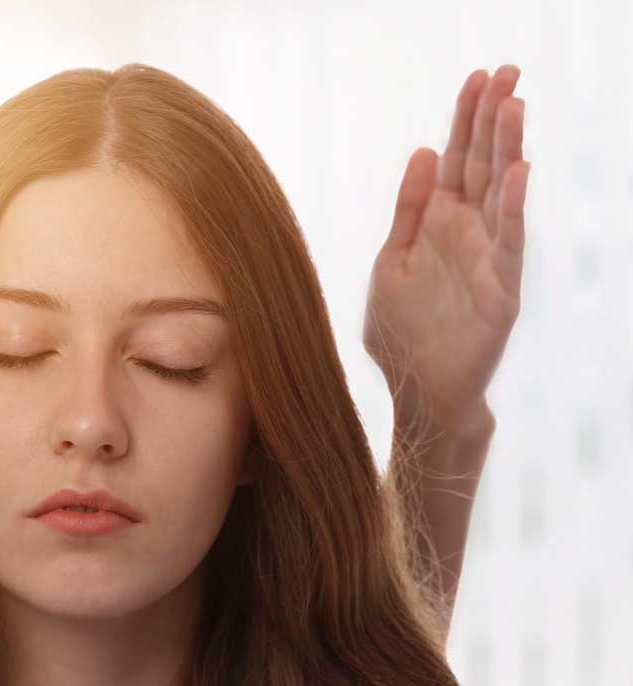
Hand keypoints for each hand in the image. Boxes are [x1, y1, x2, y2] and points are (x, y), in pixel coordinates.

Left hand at [365, 65, 528, 436]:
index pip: (457, 161)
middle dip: (493, 119)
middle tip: (507, 71)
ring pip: (501, 195)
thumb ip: (408, 210)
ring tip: (515, 104)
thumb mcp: (391, 261)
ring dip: (508, 149)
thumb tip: (423, 152)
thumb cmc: (402, 333)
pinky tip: (517, 172)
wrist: (416, 393)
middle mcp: (468, 235)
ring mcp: (488, 262)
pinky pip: (508, 245)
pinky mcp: (500, 294)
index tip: (476, 78)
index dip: (465, 120)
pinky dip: (511, 208)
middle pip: (483, 166)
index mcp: (438, 225)